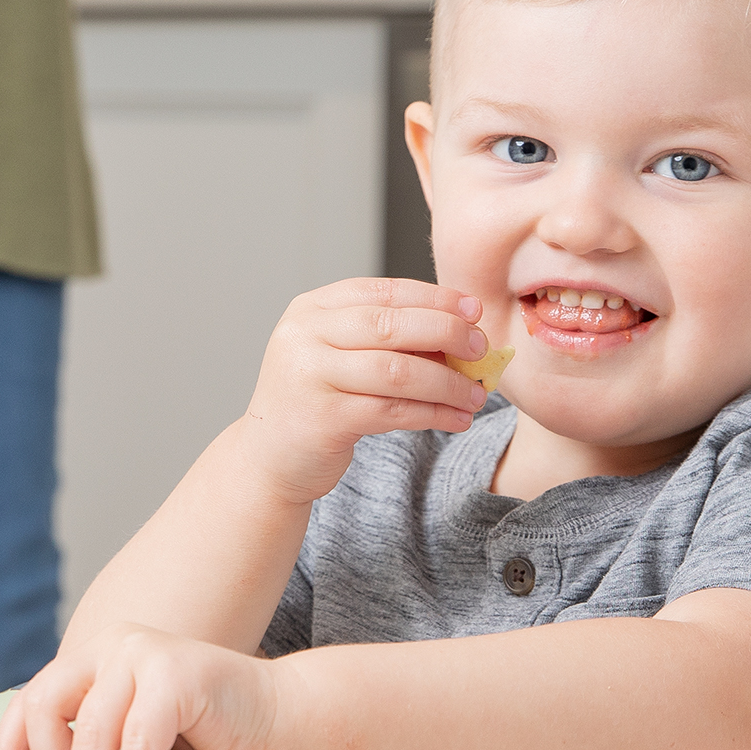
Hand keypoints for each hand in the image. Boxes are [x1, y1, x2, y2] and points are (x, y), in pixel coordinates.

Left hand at [0, 623, 286, 749]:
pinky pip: (138, 745)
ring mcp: (142, 654)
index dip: (8, 748)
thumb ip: (97, 749)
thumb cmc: (207, 736)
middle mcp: (112, 646)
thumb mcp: (136, 738)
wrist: (279, 713)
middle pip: (47, 711)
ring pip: (92, 736)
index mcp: (94, 659)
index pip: (30, 698)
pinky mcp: (175, 675)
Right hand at [236, 277, 492, 504]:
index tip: (473, 307)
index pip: (383, 291)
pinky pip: (393, 411)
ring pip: (398, 372)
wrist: (269, 458)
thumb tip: (461, 330)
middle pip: (391, 325)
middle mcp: (305, 336)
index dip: (434, 297)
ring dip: (446, 383)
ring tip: (475, 394)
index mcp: (312, 309)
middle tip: (481, 347)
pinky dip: (432, 414)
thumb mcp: (338, 355)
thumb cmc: (314, 401)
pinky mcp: (324, 419)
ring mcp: (311, 376)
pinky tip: (455, 419)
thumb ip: (384, 337)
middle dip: (446, 333)